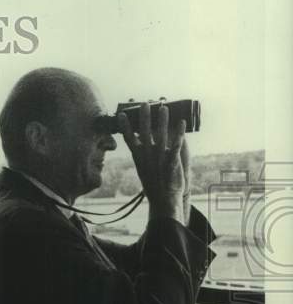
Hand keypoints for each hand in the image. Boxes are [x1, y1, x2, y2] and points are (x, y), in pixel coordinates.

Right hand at [119, 101, 186, 222]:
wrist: (163, 199)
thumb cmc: (153, 185)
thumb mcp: (143, 169)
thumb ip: (142, 155)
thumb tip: (140, 144)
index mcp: (138, 157)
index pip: (129, 138)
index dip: (125, 125)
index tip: (122, 114)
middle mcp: (147, 155)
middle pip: (144, 131)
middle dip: (144, 116)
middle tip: (144, 103)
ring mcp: (159, 157)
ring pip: (160, 134)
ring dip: (162, 119)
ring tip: (163, 107)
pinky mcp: (172, 161)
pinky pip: (176, 143)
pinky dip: (179, 132)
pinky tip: (182, 122)